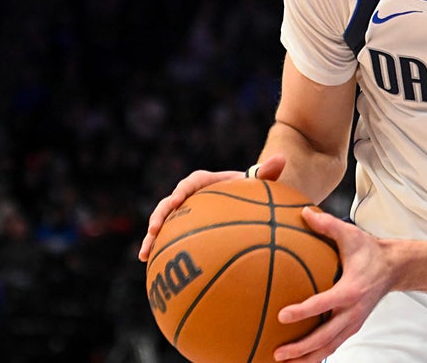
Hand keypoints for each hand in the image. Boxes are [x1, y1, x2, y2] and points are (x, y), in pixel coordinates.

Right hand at [136, 155, 286, 261]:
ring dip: (152, 237)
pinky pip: (169, 239)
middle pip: (170, 203)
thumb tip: (281, 159)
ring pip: (164, 223)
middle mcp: (191, 196)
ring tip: (145, 254)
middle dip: (159, 216)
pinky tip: (150, 267)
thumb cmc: (253, 192)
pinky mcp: (184, 229)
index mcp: (206, 182)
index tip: (178, 199)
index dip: (182, 190)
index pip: (192, 182)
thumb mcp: (260, 184)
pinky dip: (160, 250)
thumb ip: (268, 173)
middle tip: (154, 230)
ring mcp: (185, 213)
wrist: (247, 203)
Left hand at [272, 208, 392, 361]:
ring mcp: (354, 322)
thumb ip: (327, 225)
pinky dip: (317, 356)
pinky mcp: (353, 327)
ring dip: (307, 359)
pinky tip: (299, 360)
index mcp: (351, 289)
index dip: (303, 311)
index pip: (324, 303)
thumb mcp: (351, 234)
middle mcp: (353, 311)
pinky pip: (333, 346)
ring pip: (329, 347)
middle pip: (325, 337)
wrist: (395, 268)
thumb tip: (304, 212)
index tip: (282, 316)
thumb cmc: (371, 252)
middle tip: (277, 353)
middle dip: (301, 348)